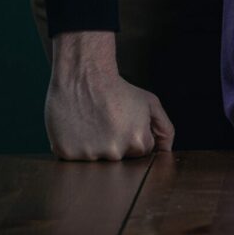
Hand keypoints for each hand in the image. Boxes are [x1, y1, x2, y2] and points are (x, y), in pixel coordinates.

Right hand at [45, 31, 174, 159]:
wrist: (84, 75)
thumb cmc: (117, 88)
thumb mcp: (150, 103)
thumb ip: (164, 129)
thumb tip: (166, 151)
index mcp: (138, 142)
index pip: (140, 152)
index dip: (132, 136)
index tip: (123, 122)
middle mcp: (115, 153)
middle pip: (118, 159)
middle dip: (114, 143)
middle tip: (106, 121)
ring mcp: (90, 155)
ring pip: (95, 160)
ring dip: (93, 146)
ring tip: (91, 122)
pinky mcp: (67, 154)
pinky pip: (73, 158)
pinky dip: (74, 146)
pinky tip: (77, 127)